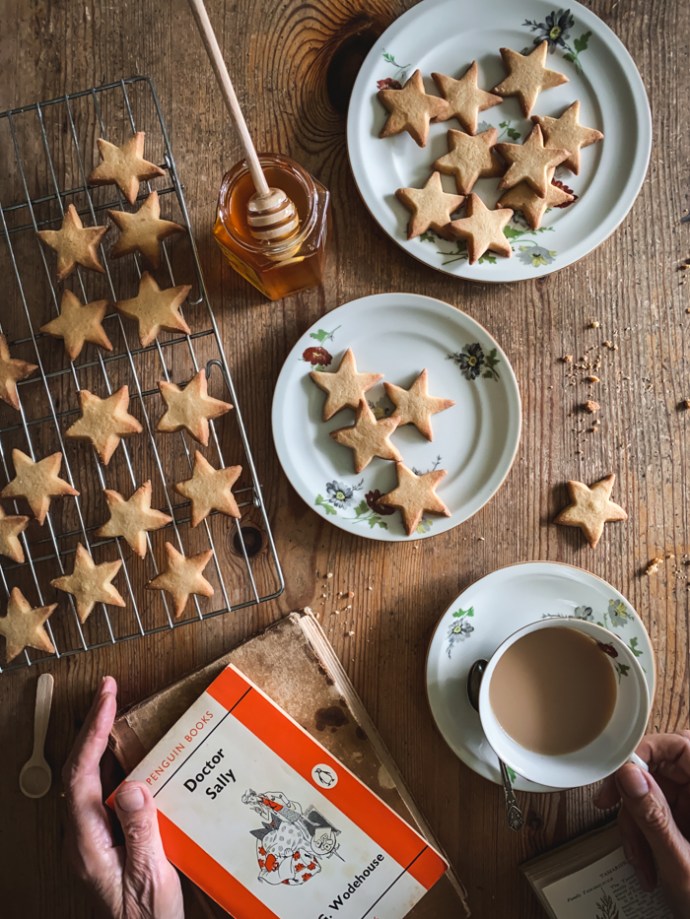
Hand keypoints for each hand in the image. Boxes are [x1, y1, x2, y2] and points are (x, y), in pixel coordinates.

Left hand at [62, 675, 183, 918]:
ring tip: (113, 708)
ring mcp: (90, 837)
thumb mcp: (150, 876)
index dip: (93, 733)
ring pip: (84, 777)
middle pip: (76, 769)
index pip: (81, 776)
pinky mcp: (103, 839)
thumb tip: (132, 786)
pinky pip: (99, 790)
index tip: (108, 700)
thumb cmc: (146, 918)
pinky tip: (126, 751)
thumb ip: (141, 832)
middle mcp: (82, 837)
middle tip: (108, 688)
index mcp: (87, 844)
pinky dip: (109, 761)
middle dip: (91, 724)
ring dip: (97, 739)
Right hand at [594, 732, 689, 916]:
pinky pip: (654, 813)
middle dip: (633, 796)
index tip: (618, 773)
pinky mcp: (686, 822)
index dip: (644, 752)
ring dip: (635, 824)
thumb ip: (654, 817)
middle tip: (610, 806)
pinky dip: (642, 835)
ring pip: (651, 793)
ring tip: (639, 858)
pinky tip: (645, 861)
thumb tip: (629, 776)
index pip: (678, 745)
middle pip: (660, 770)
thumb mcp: (680, 863)